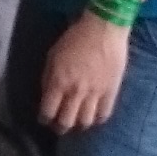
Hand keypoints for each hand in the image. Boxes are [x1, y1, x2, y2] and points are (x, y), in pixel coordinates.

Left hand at [37, 9, 130, 133]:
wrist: (103, 28)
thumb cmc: (74, 38)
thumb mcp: (52, 56)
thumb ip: (48, 78)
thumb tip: (47, 96)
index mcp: (58, 82)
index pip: (48, 112)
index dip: (44, 119)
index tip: (45, 119)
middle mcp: (76, 92)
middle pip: (66, 122)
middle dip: (60, 127)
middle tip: (59, 125)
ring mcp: (95, 93)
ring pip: (86, 121)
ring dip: (79, 124)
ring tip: (77, 121)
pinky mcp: (111, 90)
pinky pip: (105, 113)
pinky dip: (98, 119)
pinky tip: (94, 116)